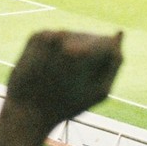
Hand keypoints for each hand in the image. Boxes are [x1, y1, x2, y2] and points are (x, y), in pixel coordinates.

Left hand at [0, 31, 123, 134]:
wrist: (26, 111)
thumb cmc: (66, 106)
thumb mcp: (100, 92)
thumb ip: (115, 63)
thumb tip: (120, 36)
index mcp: (83, 52)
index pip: (109, 43)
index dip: (104, 61)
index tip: (92, 77)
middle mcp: (65, 37)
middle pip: (91, 38)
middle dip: (89, 54)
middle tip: (73, 80)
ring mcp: (49, 34)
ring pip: (74, 36)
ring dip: (73, 51)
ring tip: (60, 74)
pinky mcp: (36, 35)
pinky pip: (57, 37)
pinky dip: (57, 50)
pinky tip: (49, 67)